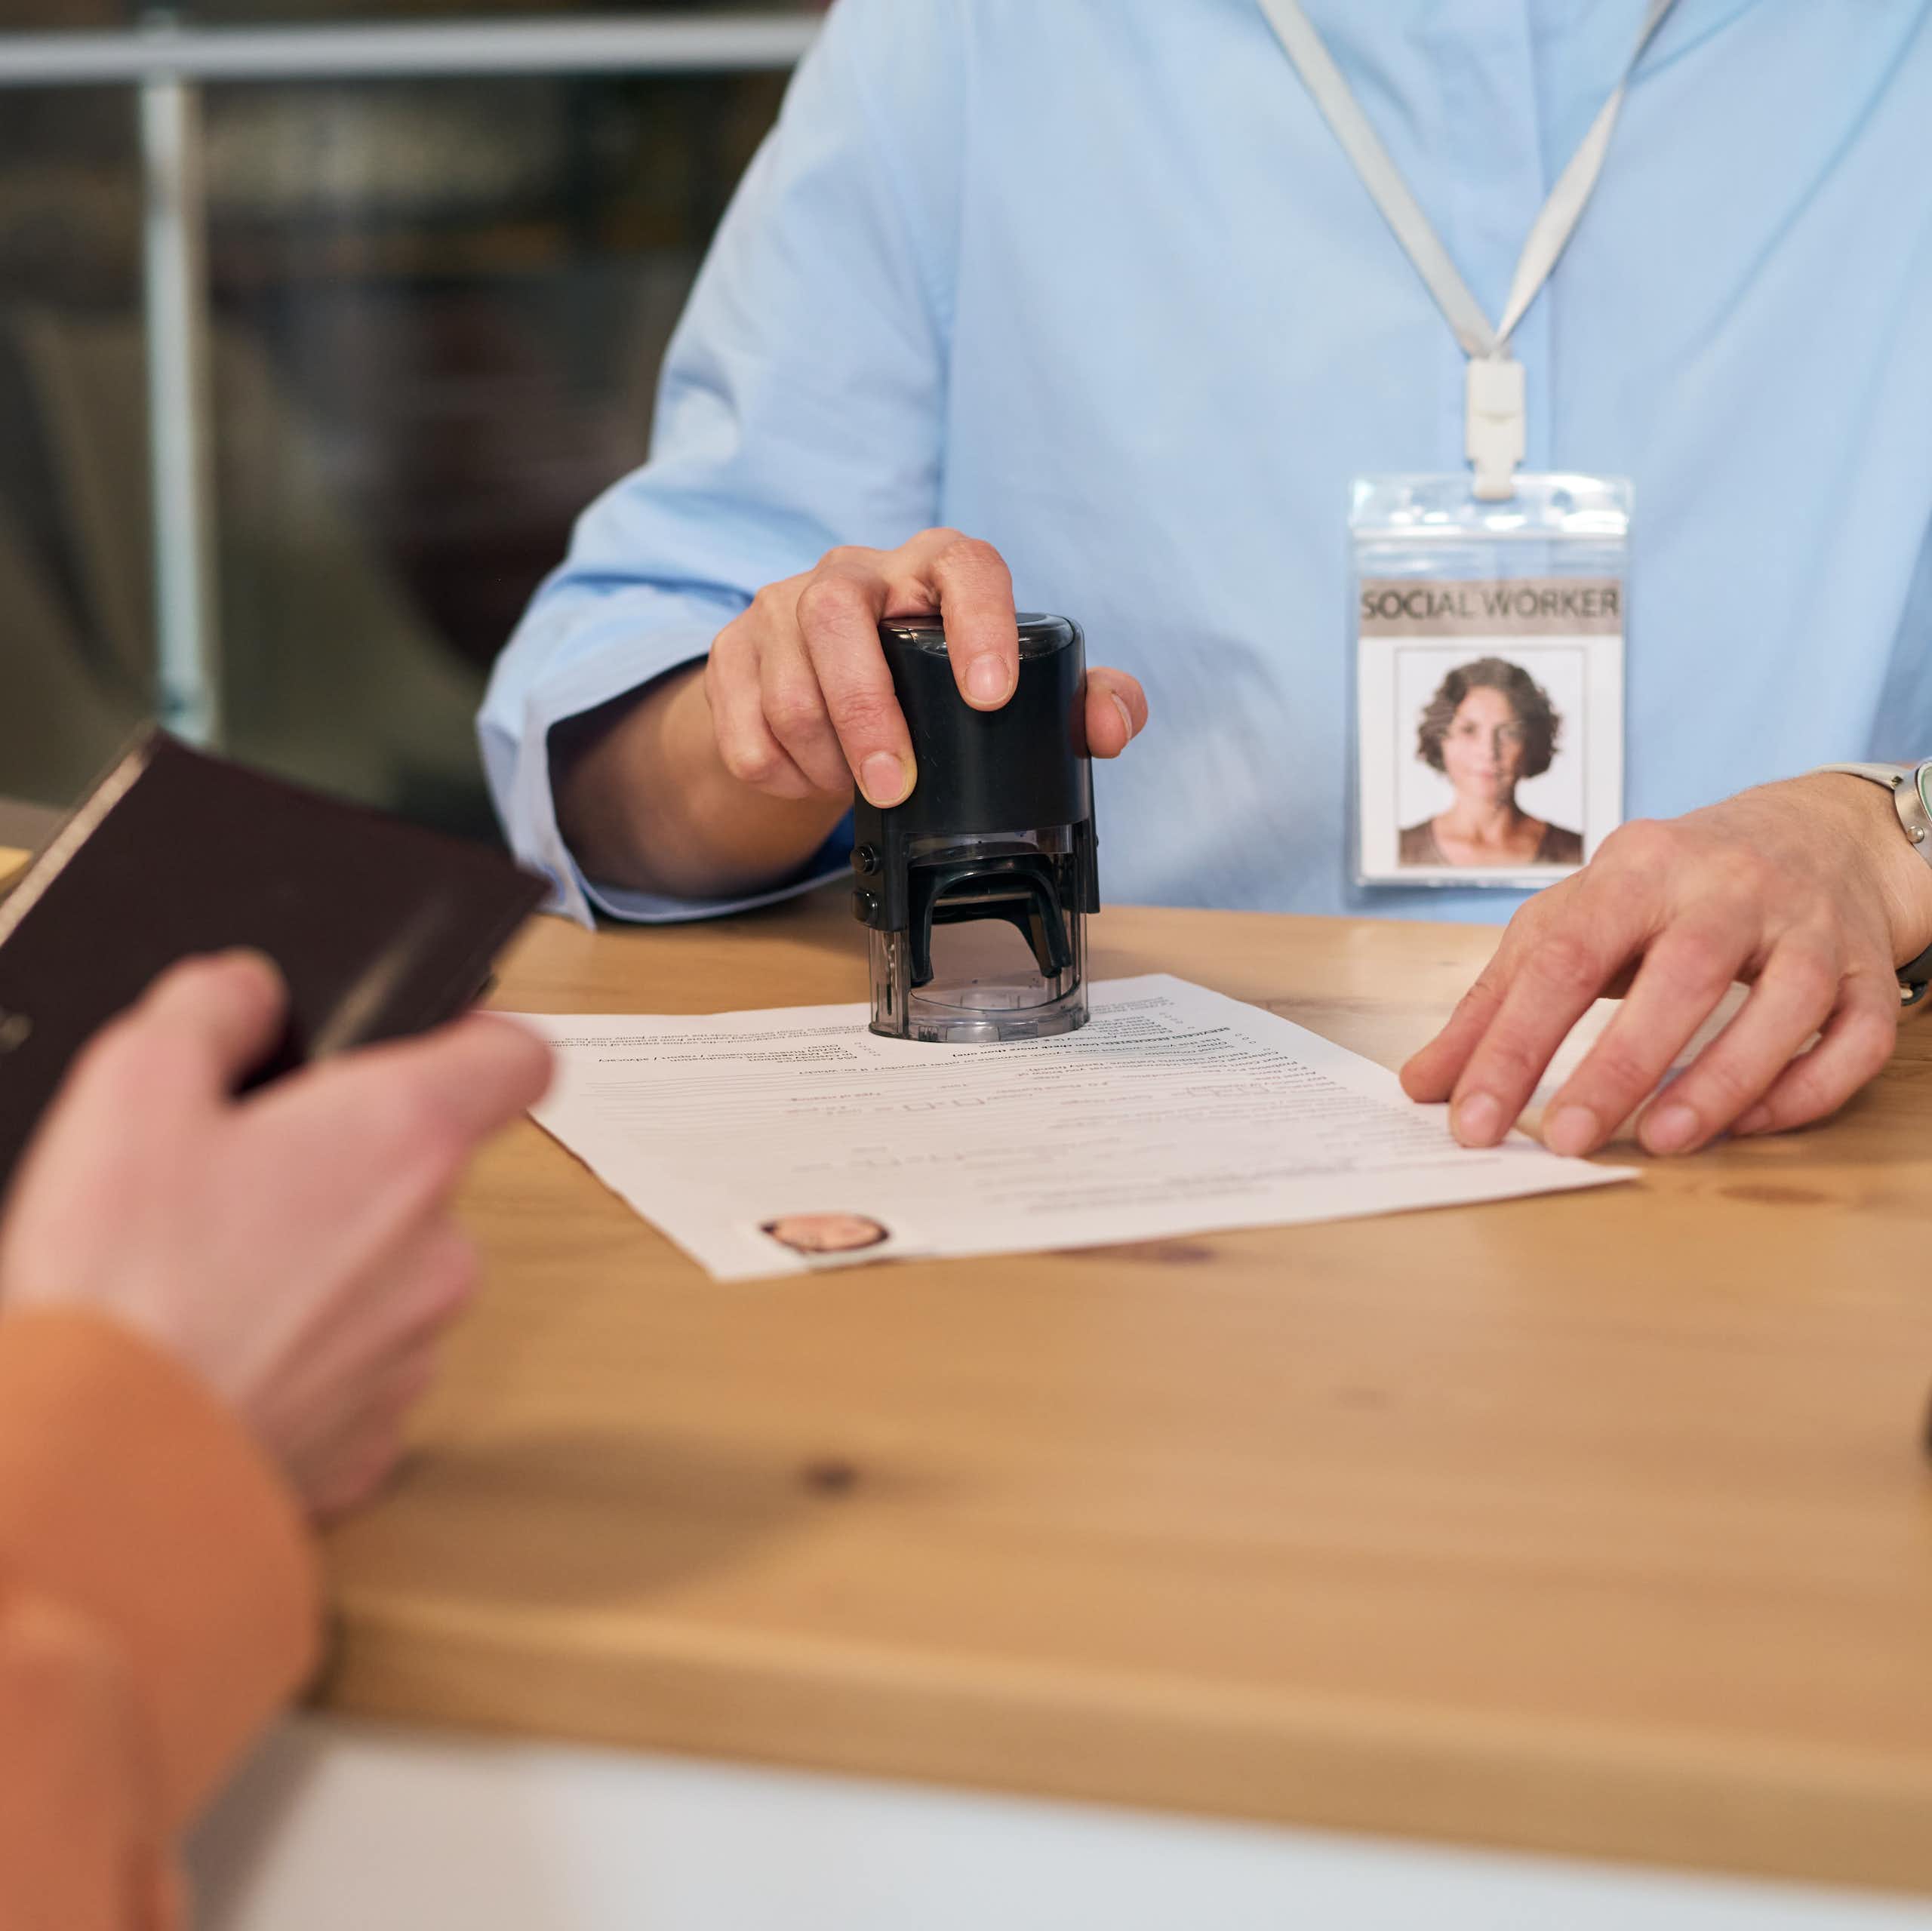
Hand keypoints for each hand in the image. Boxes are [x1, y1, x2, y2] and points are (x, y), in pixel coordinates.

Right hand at [0, 952, 550, 1518]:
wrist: (95, 1474)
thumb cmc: (122, 1286)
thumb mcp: (131, 1089)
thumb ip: (210, 1010)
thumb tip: (245, 992)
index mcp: (405, 1136)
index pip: (519, 1058)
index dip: (480, 1043)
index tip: (440, 1044)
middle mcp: (438, 1243)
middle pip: (429, 1176)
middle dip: (350, 1171)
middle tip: (242, 1186)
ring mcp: (415, 1348)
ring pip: (391, 1280)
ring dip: (327, 1271)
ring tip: (213, 1284)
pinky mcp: (374, 1438)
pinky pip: (354, 1374)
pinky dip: (301, 1362)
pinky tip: (220, 1360)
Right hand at [706, 528, 1147, 806]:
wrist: (831, 686)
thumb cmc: (937, 681)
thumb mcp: (1013, 687)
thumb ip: (1082, 702)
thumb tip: (1110, 728)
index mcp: (934, 567)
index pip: (963, 566)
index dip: (981, 623)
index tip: (992, 695)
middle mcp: (854, 571)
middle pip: (837, 617)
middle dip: (866, 712)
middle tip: (895, 786)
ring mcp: (781, 605)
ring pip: (786, 681)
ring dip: (824, 757)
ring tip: (859, 788)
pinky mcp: (733, 652)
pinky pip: (744, 727)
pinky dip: (782, 773)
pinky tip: (814, 780)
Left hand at [1401, 777, 1931, 1156]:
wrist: (1811, 832)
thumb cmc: (1665, 891)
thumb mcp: (1571, 920)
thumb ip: (1496, 1002)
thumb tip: (1423, 1085)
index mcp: (1637, 867)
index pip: (1563, 956)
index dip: (1513, 1042)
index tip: (1472, 1118)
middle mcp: (1729, 887)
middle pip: (1680, 976)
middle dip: (1619, 1065)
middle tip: (1564, 1139)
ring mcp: (1808, 926)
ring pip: (1783, 1007)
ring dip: (1720, 1082)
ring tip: (1659, 1142)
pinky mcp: (1865, 967)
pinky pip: (1854, 1038)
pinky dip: (1805, 1089)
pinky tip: (1748, 1125)